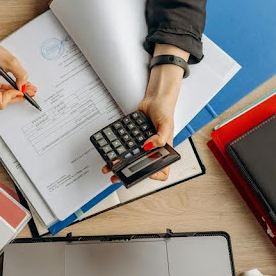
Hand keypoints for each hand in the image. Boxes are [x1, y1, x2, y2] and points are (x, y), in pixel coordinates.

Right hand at [0, 32, 36, 108]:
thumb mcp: (10, 62)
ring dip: (15, 92)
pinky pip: (0, 92)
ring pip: (3, 97)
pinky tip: (19, 85)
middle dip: (18, 95)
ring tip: (27, 88)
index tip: (22, 90)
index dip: (13, 96)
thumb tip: (24, 85)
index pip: (1, 101)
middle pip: (3, 101)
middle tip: (30, 92)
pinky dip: (10, 89)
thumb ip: (20, 75)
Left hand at [102, 63, 184, 183]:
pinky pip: (125, 146)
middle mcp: (153, 150)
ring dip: (120, 164)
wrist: (154, 99)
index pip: (162, 170)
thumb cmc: (165, 110)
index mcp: (163, 150)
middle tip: (117, 177)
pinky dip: (117, 150)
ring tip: (109, 167)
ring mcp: (142, 145)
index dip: (154, 175)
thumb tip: (149, 147)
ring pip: (131, 159)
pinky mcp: (133, 138)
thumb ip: (161, 138)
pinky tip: (110, 151)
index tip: (144, 175)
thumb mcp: (166, 124)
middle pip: (141, 167)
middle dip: (129, 173)